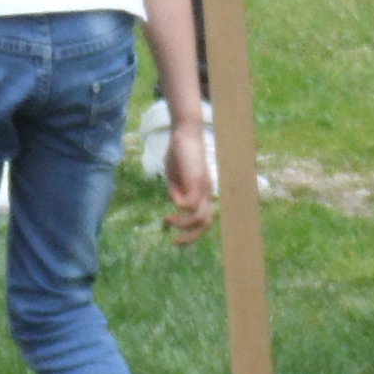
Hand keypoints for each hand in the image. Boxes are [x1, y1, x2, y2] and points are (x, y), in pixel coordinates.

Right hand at [162, 124, 214, 244]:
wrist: (184, 131)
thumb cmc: (178, 152)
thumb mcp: (174, 176)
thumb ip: (176, 190)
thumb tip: (176, 205)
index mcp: (201, 192)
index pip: (202, 219)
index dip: (190, 232)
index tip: (175, 237)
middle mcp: (205, 192)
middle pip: (205, 224)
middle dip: (190, 237)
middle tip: (174, 242)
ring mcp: (203, 186)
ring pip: (201, 217)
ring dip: (183, 224)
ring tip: (167, 220)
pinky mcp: (197, 180)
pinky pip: (192, 203)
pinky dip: (180, 206)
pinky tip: (172, 198)